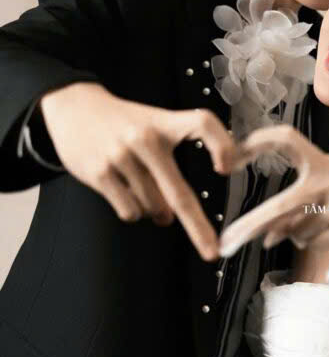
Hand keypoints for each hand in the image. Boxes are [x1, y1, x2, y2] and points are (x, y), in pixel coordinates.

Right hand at [40, 82, 236, 259]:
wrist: (74, 106)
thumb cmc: (122, 123)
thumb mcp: (153, 126)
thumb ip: (170, 165)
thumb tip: (172, 216)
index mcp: (164, 123)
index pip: (202, 123)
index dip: (221, 145)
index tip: (227, 169)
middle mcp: (145, 139)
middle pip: (179, 193)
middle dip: (198, 227)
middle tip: (211, 250)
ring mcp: (121, 156)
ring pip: (153, 208)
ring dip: (154, 210)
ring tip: (139, 187)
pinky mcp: (100, 172)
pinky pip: (129, 211)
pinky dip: (132, 211)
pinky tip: (123, 191)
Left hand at [218, 125, 328, 257]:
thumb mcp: (320, 196)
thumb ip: (290, 210)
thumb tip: (265, 236)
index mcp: (320, 162)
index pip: (287, 138)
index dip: (259, 141)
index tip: (231, 157)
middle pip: (281, 204)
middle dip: (250, 225)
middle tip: (227, 242)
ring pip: (298, 231)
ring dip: (298, 237)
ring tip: (319, 228)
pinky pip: (315, 242)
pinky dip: (315, 244)